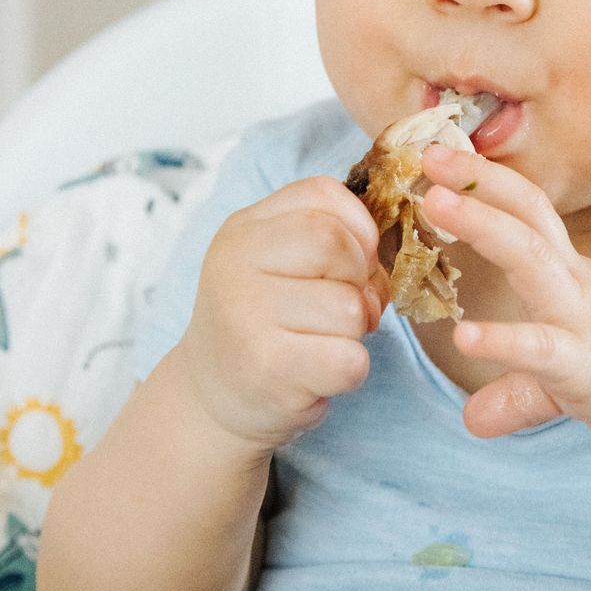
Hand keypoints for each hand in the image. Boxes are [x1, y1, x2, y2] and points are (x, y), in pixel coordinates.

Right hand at [178, 177, 389, 451]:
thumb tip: (378, 264)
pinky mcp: (267, 369)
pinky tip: (316, 374)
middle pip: (337, 245)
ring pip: (350, 308)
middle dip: (359, 281)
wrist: (212, 396)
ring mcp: (246, 316)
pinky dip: (349, 371)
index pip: (323, 194)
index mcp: (244, 227)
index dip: (358, 229)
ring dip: (354, 332)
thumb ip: (330, 239)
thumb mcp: (280, 261)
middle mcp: (235, 264)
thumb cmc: (265, 320)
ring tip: (320, 343)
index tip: (352, 263)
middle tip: (342, 310)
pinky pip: (349, 360)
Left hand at [421, 145, 590, 449]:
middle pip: (526, 215)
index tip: (441, 156)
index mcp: (570, 275)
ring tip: (434, 204)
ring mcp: (582, 320)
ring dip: (481, 225)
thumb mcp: (570, 372)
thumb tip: (474, 417)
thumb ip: (519, 388)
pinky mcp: (588, 366)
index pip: (527, 210)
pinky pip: (542, 348)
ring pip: (530, 258)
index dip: (486, 181)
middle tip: (428, 154)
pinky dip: (503, 340)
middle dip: (478, 181)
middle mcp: (574, 285)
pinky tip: (465, 336)